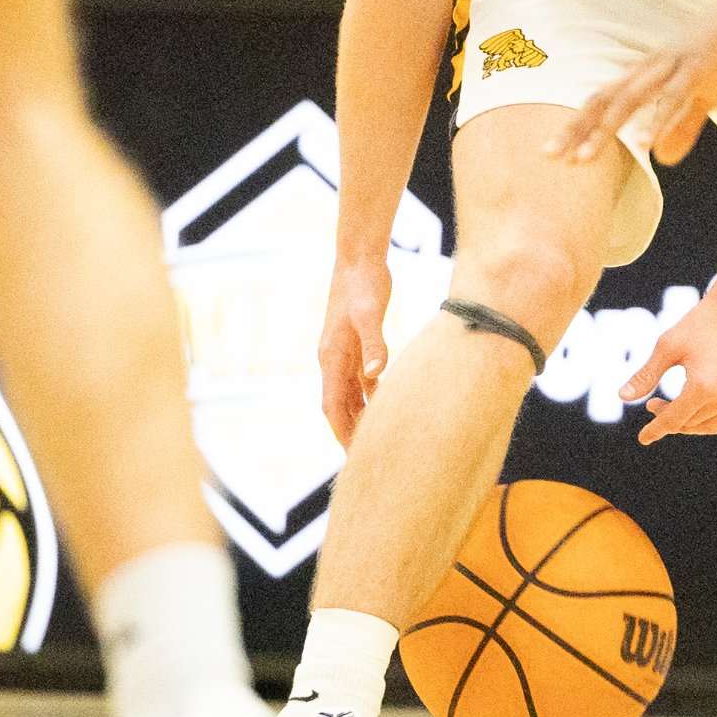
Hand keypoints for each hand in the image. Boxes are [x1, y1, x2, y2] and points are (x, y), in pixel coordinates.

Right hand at [317, 256, 392, 449]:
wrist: (358, 258)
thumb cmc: (363, 284)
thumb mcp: (369, 314)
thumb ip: (374, 345)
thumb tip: (376, 378)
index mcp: (331, 356)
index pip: (332, 404)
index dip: (341, 430)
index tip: (354, 454)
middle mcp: (333, 358)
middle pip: (339, 405)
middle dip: (350, 431)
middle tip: (368, 458)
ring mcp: (344, 352)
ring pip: (350, 394)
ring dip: (360, 416)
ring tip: (376, 439)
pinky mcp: (356, 344)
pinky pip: (360, 379)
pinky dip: (370, 396)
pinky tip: (385, 406)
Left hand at [561, 0, 716, 166]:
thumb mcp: (703, 93)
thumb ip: (682, 126)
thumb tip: (662, 159)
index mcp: (648, 72)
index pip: (603, 100)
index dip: (578, 125)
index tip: (555, 153)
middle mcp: (652, 67)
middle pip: (605, 100)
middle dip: (577, 130)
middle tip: (551, 158)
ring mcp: (673, 65)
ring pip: (631, 100)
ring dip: (606, 130)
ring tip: (585, 158)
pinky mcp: (699, 66)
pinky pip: (674, 97)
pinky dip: (658, 121)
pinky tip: (645, 144)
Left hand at [632, 280, 716, 463]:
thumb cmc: (702, 321)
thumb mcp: (668, 346)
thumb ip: (646, 375)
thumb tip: (622, 397)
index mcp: (701, 387)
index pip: (672, 420)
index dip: (655, 429)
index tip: (644, 437)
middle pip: (692, 424)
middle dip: (670, 420)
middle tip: (654, 405)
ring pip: (716, 425)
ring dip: (694, 425)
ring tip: (678, 411)